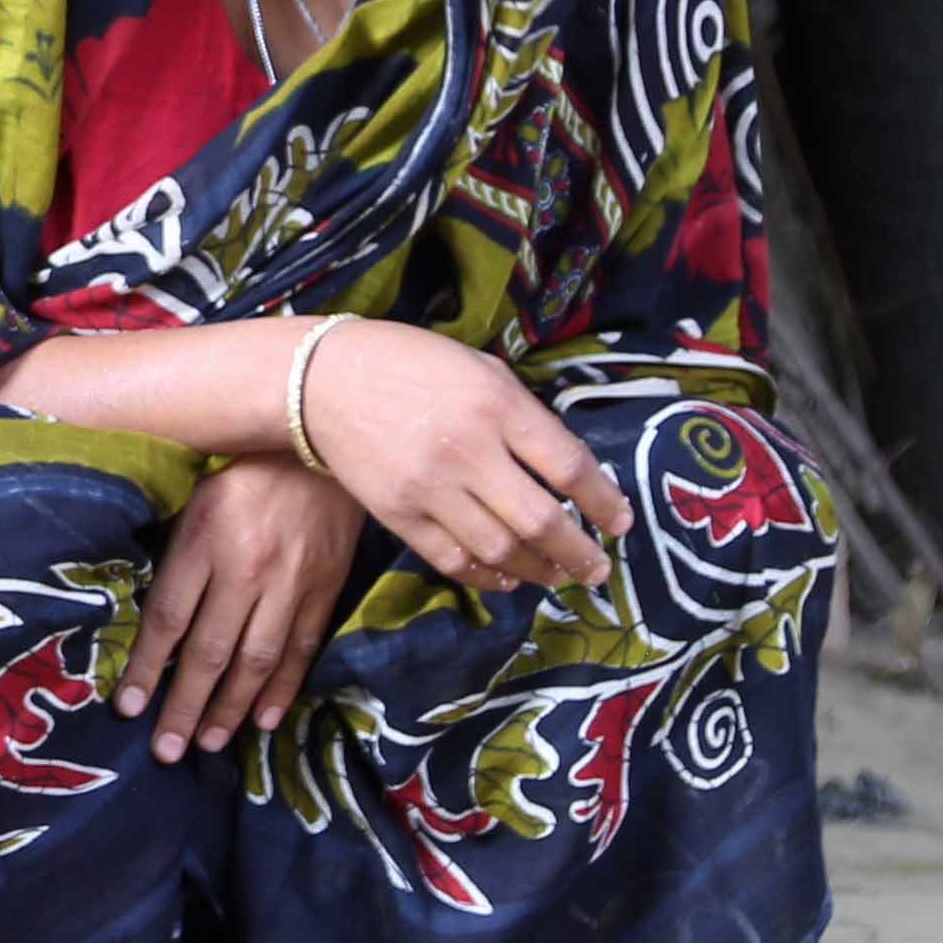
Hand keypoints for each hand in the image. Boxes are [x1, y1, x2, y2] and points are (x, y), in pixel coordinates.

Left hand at [119, 458, 368, 760]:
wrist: (322, 447)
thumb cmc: (244, 474)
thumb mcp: (196, 500)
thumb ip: (177, 556)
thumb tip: (150, 621)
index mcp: (205, 538)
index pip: (168, 617)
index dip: (147, 667)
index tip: (128, 708)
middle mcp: (247, 567)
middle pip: (210, 651)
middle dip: (184, 706)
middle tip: (166, 751)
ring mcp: (291, 582)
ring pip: (256, 660)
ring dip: (231, 708)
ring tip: (207, 742)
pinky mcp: (325, 590)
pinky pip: (301, 649)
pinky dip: (282, 689)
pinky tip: (263, 720)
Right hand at [300, 323, 628, 592]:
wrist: (322, 381)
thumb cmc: (411, 365)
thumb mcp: (480, 369)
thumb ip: (524, 415)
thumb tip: (569, 469)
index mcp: (496, 405)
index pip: (569, 466)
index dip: (604, 502)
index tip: (620, 523)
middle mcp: (467, 450)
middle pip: (541, 520)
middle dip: (579, 553)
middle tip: (598, 569)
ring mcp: (430, 488)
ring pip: (500, 550)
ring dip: (539, 571)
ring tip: (558, 576)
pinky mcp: (398, 515)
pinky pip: (454, 561)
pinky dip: (489, 577)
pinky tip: (509, 577)